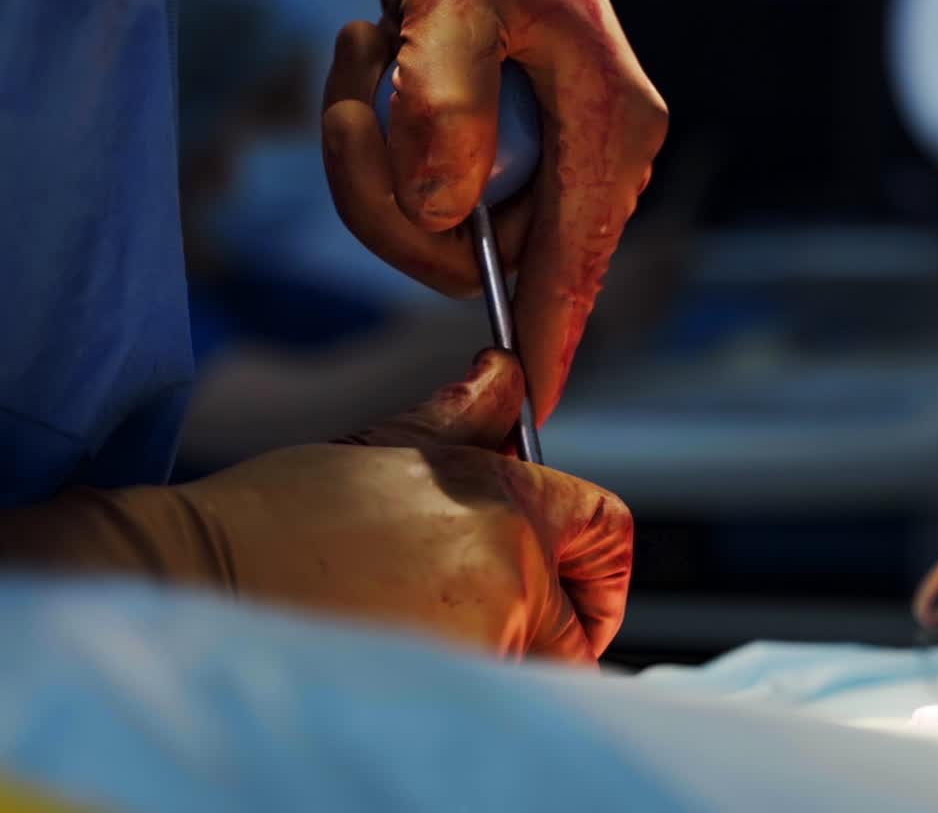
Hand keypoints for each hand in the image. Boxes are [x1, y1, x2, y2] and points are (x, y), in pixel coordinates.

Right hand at [0, 353, 632, 662]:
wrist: (198, 580)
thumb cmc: (279, 515)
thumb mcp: (382, 447)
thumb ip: (461, 415)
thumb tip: (506, 374)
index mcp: (504, 497)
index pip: (606, 525)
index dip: (596, 557)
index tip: (576, 578)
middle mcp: (510, 563)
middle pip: (586, 618)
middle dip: (562, 625)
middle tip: (507, 624)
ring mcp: (483, 634)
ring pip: (541, 666)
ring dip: (510, 658)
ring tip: (431, 637)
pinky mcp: (448, 691)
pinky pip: (496, 697)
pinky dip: (474, 687)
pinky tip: (411, 663)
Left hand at [321, 0, 666, 425]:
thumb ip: (449, 101)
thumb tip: (444, 214)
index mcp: (611, 123)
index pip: (576, 257)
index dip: (548, 337)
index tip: (525, 409)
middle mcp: (596, 151)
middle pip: (483, 249)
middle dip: (390, 194)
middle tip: (356, 88)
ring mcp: (552, 154)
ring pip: (443, 223)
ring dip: (374, 156)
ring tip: (367, 48)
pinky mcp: (508, 146)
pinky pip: (429, 189)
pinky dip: (380, 141)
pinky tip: (380, 57)